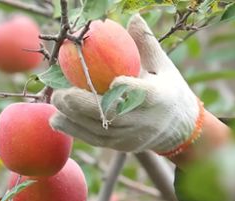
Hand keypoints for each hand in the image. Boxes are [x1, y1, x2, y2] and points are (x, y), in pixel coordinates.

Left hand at [50, 15, 204, 155]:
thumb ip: (145, 44)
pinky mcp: (121, 146)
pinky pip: (95, 140)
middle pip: (113, 117)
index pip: (144, 95)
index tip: (113, 81)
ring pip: (100, 131)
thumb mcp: (162, 65)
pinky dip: (75, 131)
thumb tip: (131, 19)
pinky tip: (57, 120)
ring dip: (74, 119)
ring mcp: (132, 137)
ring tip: (55, 103)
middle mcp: (145, 121)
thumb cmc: (168, 89)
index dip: (129, 89)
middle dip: (84, 106)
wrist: (179, 129)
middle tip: (61, 94)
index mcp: (159, 98)